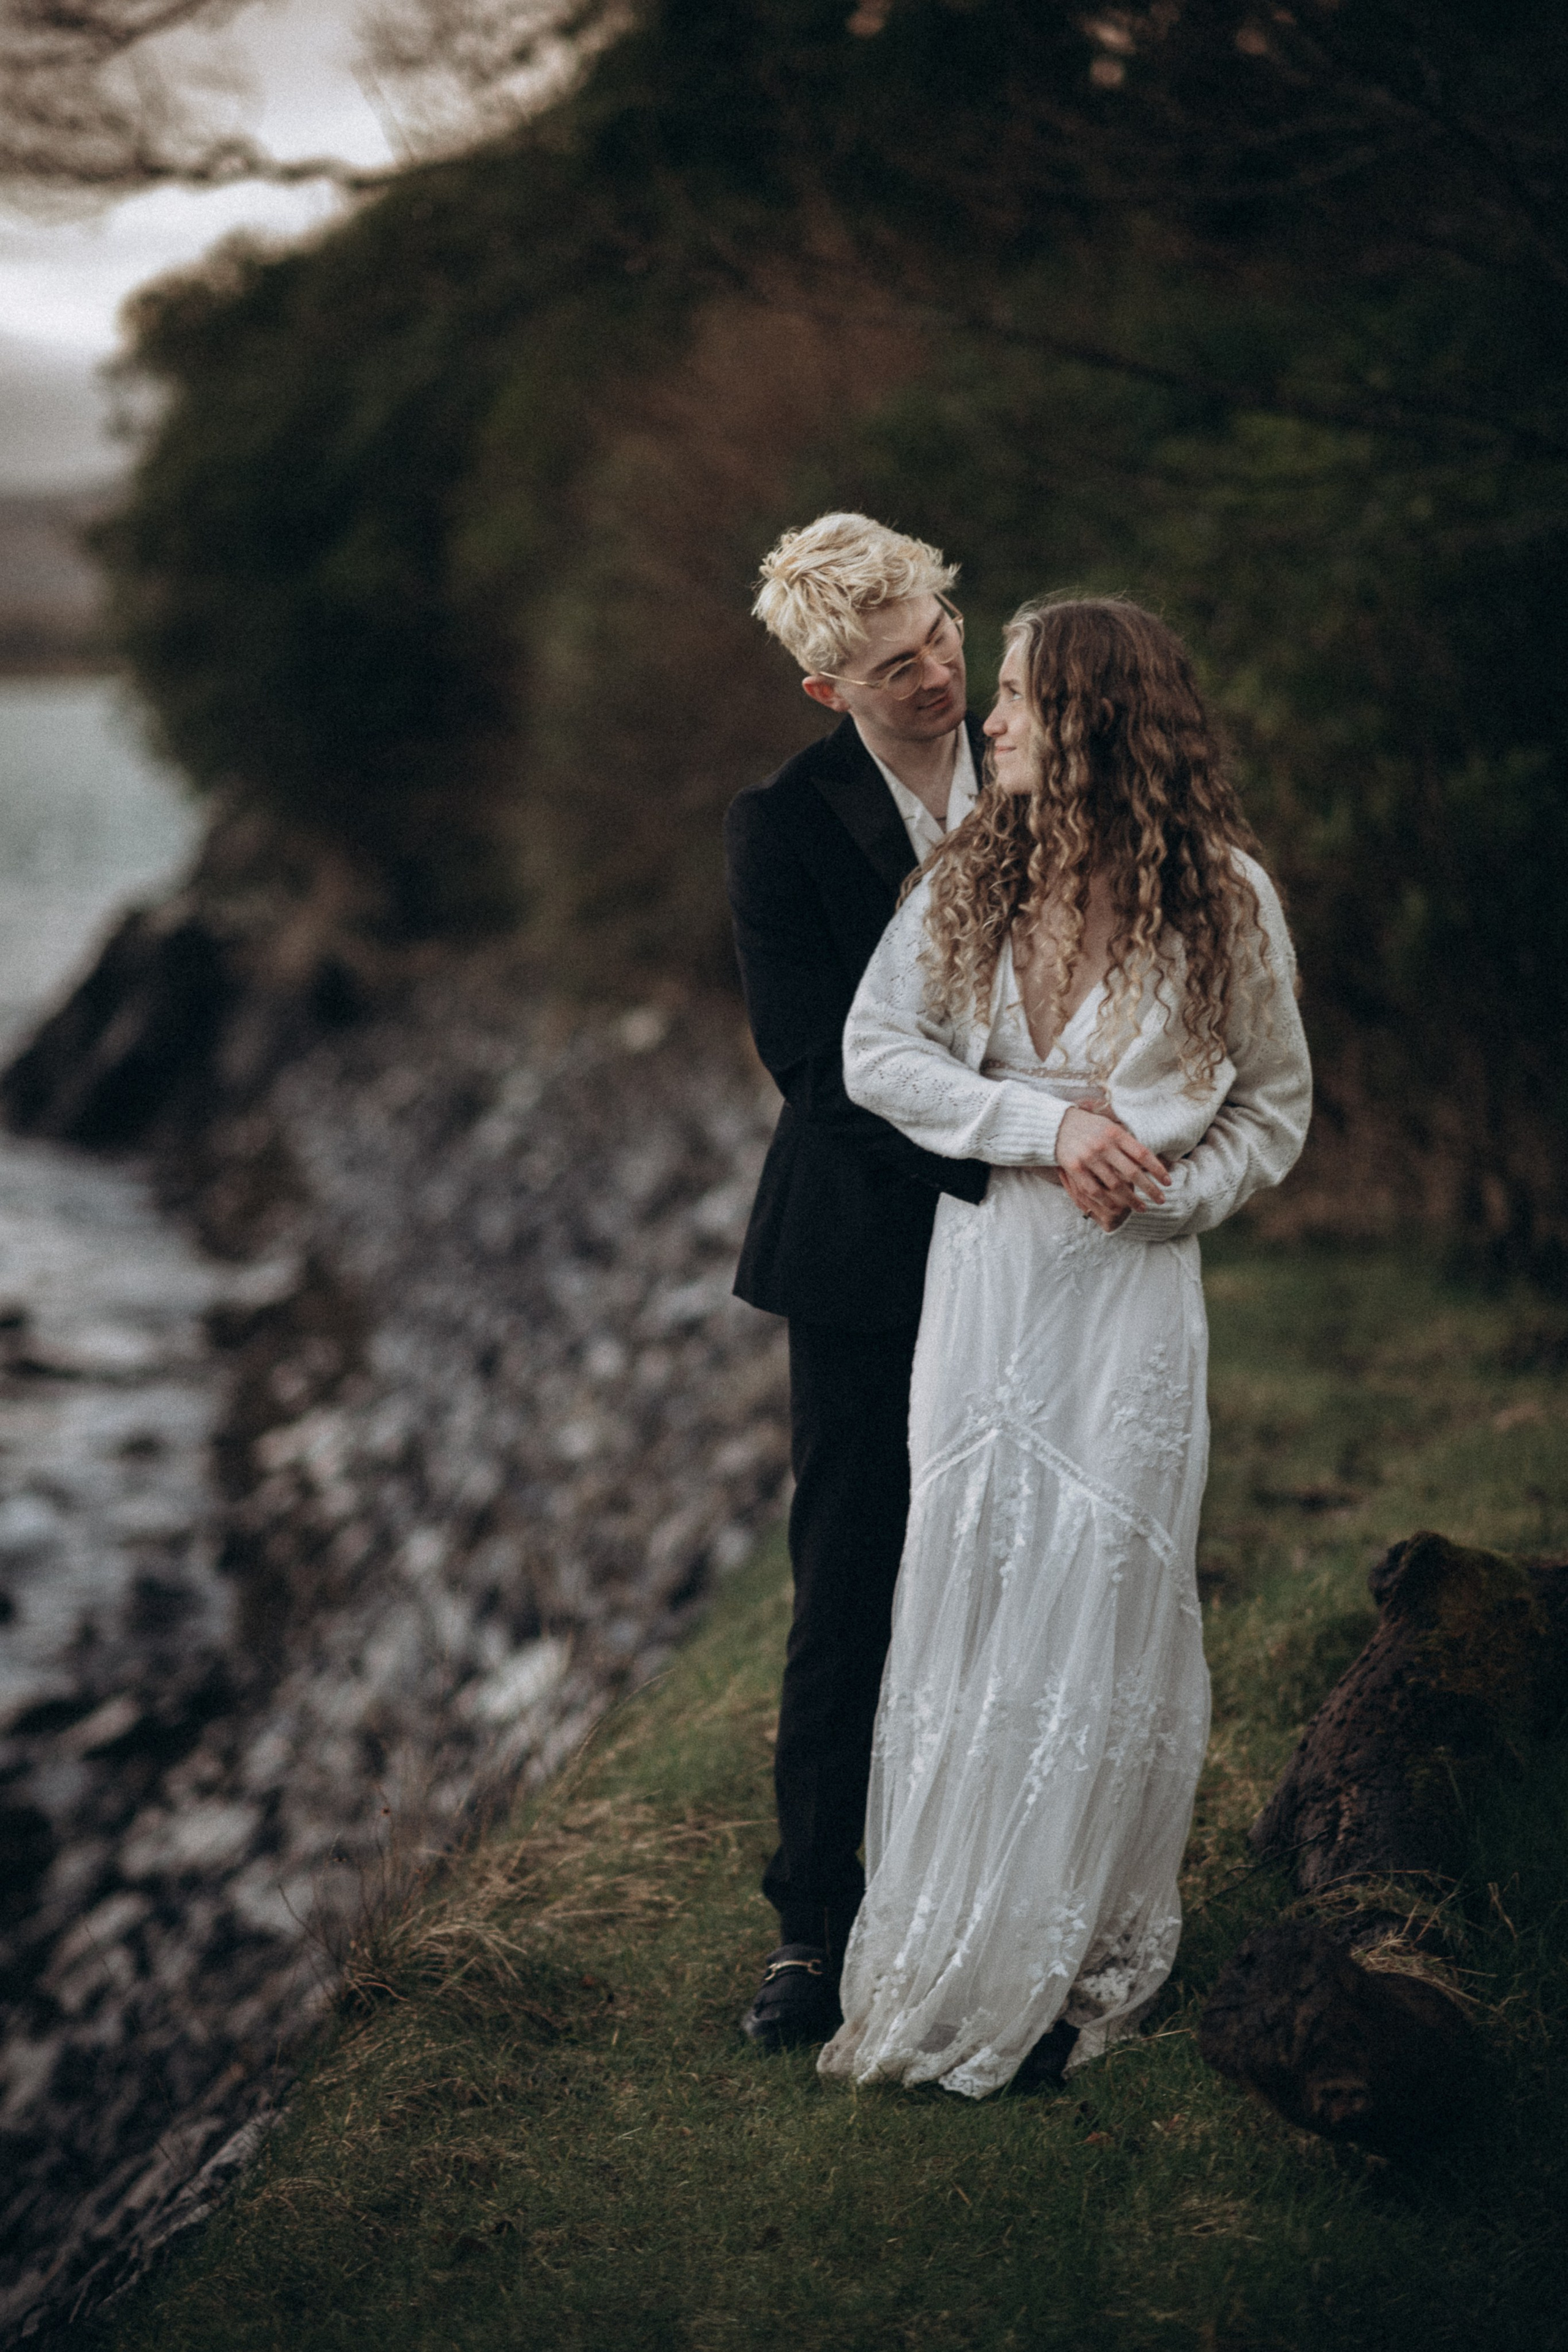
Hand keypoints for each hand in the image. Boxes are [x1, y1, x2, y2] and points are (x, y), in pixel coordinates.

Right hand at [1055, 1107, 1168, 1232]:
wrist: (1055, 1125)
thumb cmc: (1089, 1126)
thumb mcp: (1110, 1125)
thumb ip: (1127, 1140)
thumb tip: (1149, 1158)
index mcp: (1115, 1133)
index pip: (1143, 1153)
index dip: (1157, 1169)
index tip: (1168, 1182)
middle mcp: (1104, 1145)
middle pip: (1132, 1172)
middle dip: (1150, 1189)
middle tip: (1161, 1200)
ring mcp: (1089, 1158)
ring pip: (1115, 1185)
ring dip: (1131, 1199)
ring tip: (1142, 1208)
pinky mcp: (1075, 1169)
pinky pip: (1095, 1190)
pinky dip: (1108, 1201)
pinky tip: (1117, 1208)